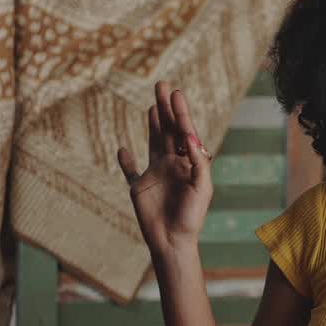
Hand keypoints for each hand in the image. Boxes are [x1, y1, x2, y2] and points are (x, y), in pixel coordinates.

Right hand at [117, 82, 213, 257]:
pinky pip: (130, 171)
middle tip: (163, 85)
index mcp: (189, 163)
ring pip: (153, 142)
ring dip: (153, 124)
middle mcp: (173, 164)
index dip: (180, 113)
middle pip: (169, 130)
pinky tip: (123, 149)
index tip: (176, 93)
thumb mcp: (202, 188)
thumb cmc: (192, 216)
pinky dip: (125, 161)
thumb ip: (198, 162)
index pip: (185, 132)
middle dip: (167, 108)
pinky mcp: (139, 187)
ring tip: (153, 104)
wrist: (174, 240)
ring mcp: (155, 174)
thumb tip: (190, 136)